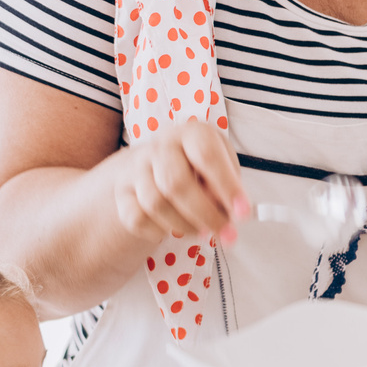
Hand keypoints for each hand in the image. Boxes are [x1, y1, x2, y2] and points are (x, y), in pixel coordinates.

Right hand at [109, 117, 246, 247]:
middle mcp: (161, 146)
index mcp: (192, 134)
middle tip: (225, 233)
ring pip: (156, 204)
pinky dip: (158, 231)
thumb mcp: (222, 166)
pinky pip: (136, 219)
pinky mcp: (122, 192)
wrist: (159, 162)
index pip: (207, 155)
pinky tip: (173, 227)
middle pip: (176, 183)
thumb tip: (231, 210)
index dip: (227, 186)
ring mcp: (137, 168)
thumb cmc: (200, 166)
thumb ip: (228, 184)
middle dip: (205, 215)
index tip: (244, 213)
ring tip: (202, 230)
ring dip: (185, 226)